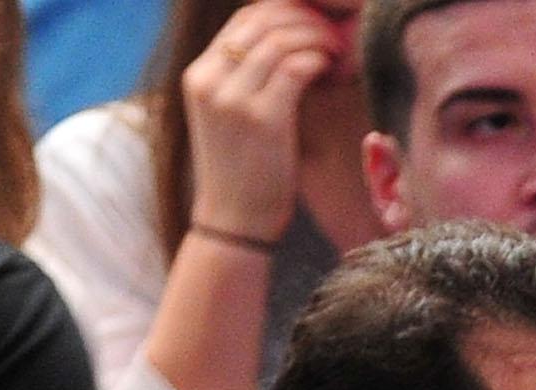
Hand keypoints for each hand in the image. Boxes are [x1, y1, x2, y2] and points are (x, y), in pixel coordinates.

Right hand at [182, 0, 350, 242]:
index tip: (312, 21)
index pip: (243, 19)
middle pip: (261, 20)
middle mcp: (210, 79)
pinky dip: (317, 60)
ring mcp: (233, 98)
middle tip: (332, 31)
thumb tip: (285, 48)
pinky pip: (294, 69)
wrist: (233, 223)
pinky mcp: (261, 118)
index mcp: (199, 74)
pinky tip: (330, 67)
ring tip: (337, 49)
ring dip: (315, 38)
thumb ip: (245, 81)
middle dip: (303, 18)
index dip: (282, 11)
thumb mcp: (229, 117)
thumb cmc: (241, 174)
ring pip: (280, 40)